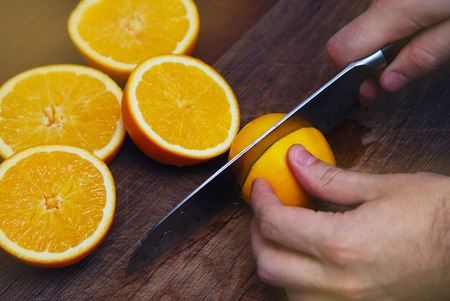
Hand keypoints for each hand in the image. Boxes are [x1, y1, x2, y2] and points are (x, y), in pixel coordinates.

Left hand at [250, 144, 449, 300]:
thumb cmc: (436, 216)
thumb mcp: (381, 187)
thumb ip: (328, 178)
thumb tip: (295, 160)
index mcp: (341, 245)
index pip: (276, 223)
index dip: (260, 200)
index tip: (261, 186)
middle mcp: (338, 283)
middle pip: (268, 263)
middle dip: (257, 231)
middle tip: (266, 209)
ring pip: (283, 290)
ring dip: (274, 259)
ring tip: (283, 234)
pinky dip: (295, 283)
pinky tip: (306, 262)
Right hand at [326, 0, 449, 101]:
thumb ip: (423, 57)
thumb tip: (388, 82)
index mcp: (396, 8)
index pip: (341, 48)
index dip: (350, 74)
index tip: (370, 90)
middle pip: (356, 35)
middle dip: (368, 61)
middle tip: (393, 78)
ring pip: (375, 22)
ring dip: (388, 43)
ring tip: (421, 49)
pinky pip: (392, 8)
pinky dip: (400, 25)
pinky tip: (426, 27)